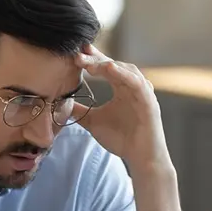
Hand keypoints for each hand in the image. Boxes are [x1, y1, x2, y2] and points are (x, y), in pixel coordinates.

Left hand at [74, 44, 169, 167]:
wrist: (141, 158)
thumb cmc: (122, 139)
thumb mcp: (94, 122)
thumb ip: (80, 112)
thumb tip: (62, 104)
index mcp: (121, 88)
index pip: (105, 67)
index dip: (92, 59)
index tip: (75, 52)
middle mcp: (132, 86)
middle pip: (113, 65)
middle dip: (96, 58)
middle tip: (79, 52)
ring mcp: (142, 92)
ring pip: (125, 70)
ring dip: (107, 64)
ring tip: (89, 62)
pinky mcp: (148, 100)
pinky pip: (136, 83)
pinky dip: (124, 74)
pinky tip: (110, 68)